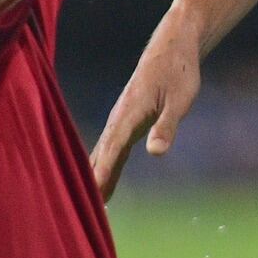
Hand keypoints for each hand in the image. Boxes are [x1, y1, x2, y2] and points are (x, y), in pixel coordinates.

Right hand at [90, 16, 202, 201]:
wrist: (173, 45)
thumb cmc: (179, 72)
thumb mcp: (180, 100)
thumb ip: (167, 126)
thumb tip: (156, 153)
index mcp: (129, 115)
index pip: (112, 151)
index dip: (102, 174)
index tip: (93, 195)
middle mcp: (118, 119)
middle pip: (101, 157)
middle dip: (92, 183)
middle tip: (77, 212)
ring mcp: (120, 119)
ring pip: (101, 154)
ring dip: (94, 178)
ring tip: (87, 205)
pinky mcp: (126, 120)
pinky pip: (110, 149)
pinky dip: (103, 167)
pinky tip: (102, 183)